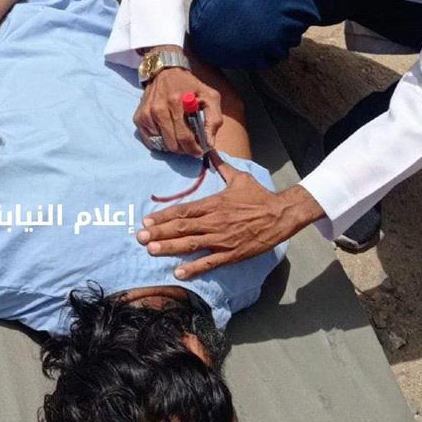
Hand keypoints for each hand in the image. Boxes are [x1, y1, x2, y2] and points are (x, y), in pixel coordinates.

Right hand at [134, 53, 222, 154]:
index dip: (193, 149)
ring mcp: (146, 114)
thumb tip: (209, 143)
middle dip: (184, 150)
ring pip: (161, 144)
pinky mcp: (138, 117)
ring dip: (172, 145)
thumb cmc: (190, 86)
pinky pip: (150, 140)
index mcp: (177, 102)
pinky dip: (160, 140)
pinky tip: (167, 131)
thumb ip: (214, 119)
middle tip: (190, 145)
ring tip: (179, 134)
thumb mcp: (210, 96)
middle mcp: (158, 108)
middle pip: (172, 144)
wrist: (165, 72)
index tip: (199, 152)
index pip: (185, 136)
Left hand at [136, 154, 323, 278]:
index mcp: (214, 203)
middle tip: (140, 237)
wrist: (281, 214)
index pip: (183, 210)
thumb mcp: (239, 177)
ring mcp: (222, 239)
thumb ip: (221, 165)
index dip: (163, 216)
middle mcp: (214, 221)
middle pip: (182, 227)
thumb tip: (210, 150)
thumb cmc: (259, 196)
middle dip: (159, 232)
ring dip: (170, 248)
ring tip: (151, 250)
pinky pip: (210, 262)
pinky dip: (194, 267)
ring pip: (191, 244)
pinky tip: (179, 271)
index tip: (147, 220)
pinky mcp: (232, 253)